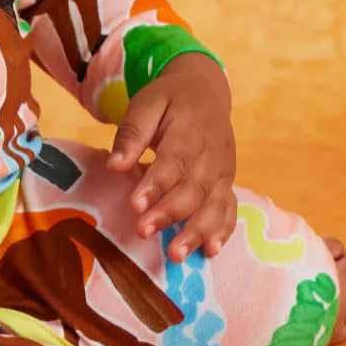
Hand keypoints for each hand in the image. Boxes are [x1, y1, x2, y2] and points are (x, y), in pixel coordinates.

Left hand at [106, 52, 236, 261]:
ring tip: (176, 254)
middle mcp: (212, 154)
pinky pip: (230, 209)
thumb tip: (114, 166)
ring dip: (197, 231)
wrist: (205, 91)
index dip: (155, 185)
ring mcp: (224, 171)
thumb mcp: (147, 103)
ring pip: (214, 205)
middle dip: (170, 213)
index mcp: (190, 131)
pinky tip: (210, 250)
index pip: (173, 161)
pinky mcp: (228, 183)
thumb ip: (132, 133)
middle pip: (194, 188)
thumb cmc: (170, 100)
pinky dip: (223, 230)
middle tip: (143, 232)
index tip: (135, 206)